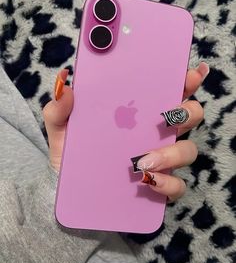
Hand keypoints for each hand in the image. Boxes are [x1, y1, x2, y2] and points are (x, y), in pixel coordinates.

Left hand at [43, 63, 208, 200]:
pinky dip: (167, 183)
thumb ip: (60, 107)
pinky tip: (147, 180)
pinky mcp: (159, 187)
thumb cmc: (72, 152)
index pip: (169, 90)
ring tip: (143, 160)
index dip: (186, 79)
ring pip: (187, 151)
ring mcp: (161, 160)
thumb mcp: (62, 128)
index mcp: (139, 112)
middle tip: (169, 116)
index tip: (190, 73)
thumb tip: (63, 80)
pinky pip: (177, 185)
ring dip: (171, 153)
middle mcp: (156, 133)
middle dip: (189, 112)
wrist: (68, 190)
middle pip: (190, 116)